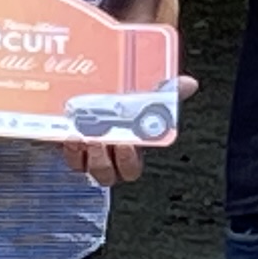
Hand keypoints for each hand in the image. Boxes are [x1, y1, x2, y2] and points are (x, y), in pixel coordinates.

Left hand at [61, 73, 196, 187]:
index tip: (126, 144)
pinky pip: (69, 156)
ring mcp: (87, 155)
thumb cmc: (122, 103)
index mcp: (130, 150)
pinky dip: (69, 147)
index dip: (128, 161)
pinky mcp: (70, 148)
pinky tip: (69, 133)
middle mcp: (108, 158)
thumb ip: (166, 93)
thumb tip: (189, 83)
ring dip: (83, 155)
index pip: (131, 169)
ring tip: (84, 136)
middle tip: (101, 141)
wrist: (91, 95)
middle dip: (103, 161)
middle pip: (107, 175)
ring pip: (85, 168)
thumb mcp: (145, 97)